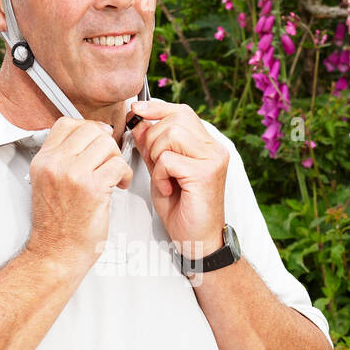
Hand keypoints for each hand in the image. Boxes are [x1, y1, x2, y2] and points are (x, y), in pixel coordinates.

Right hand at [26, 118, 132, 270]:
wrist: (56, 252)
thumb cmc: (57, 224)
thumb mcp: (47, 183)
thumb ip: (62, 158)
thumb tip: (90, 135)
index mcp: (43, 160)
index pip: (66, 123)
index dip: (87, 128)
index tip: (97, 142)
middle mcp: (55, 164)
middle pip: (91, 130)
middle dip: (106, 144)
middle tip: (109, 161)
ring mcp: (73, 174)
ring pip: (107, 145)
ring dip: (117, 159)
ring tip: (115, 176)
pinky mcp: (92, 188)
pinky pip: (118, 165)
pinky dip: (125, 175)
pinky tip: (120, 186)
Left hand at [128, 98, 227, 256]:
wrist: (197, 240)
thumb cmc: (182, 210)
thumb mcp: (161, 171)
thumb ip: (153, 147)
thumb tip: (139, 122)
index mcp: (206, 145)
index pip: (182, 112)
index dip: (157, 108)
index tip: (136, 111)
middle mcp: (214, 148)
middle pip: (175, 118)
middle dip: (153, 137)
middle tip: (154, 163)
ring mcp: (213, 159)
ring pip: (171, 134)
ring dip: (156, 155)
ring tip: (163, 177)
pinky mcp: (205, 173)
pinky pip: (169, 159)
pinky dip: (160, 175)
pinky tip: (168, 189)